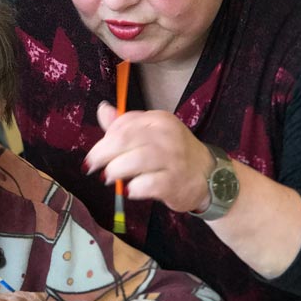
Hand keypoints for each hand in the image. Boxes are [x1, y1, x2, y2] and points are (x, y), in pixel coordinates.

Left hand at [83, 102, 213, 212]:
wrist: (209, 177)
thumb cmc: (173, 154)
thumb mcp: (152, 133)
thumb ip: (125, 125)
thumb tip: (102, 110)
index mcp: (159, 120)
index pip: (124, 124)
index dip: (104, 139)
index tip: (95, 153)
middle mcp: (167, 136)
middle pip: (125, 140)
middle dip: (102, 154)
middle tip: (91, 166)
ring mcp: (173, 159)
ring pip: (134, 161)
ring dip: (115, 170)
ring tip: (108, 177)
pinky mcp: (176, 183)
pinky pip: (148, 185)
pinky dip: (134, 188)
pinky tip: (130, 190)